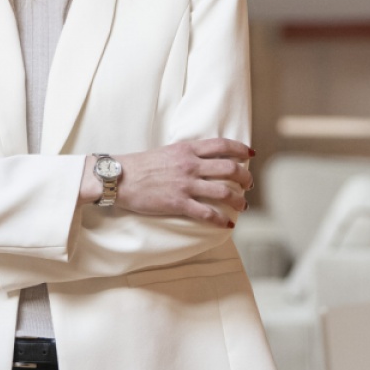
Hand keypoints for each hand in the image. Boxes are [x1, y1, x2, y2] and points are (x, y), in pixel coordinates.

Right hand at [90, 138, 254, 227]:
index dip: (240, 149)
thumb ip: (187, 154)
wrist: (119, 178)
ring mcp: (186, 184)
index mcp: (188, 149)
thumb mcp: (168, 151)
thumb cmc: (141, 165)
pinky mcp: (178, 203)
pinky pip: (207, 213)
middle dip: (245, 178)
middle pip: (230, 168)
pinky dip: (221, 220)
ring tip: (243, 205)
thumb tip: (204, 160)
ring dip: (239, 200)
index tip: (250, 155)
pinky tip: (227, 224)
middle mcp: (190, 165)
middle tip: (248, 185)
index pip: (222, 145)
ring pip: (224, 192)